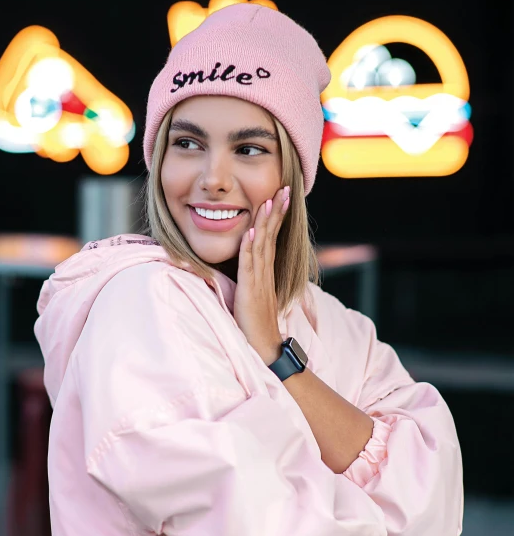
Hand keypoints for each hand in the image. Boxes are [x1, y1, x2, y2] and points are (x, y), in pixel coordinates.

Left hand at [233, 184, 290, 365]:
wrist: (264, 347)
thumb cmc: (257, 324)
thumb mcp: (256, 295)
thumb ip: (254, 279)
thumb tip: (251, 266)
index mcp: (266, 272)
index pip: (272, 238)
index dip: (276, 217)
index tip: (280, 196)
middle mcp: (265, 272)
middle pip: (272, 235)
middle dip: (277, 211)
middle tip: (285, 188)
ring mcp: (259, 280)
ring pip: (262, 245)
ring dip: (265, 221)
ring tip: (269, 200)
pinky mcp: (250, 290)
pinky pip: (250, 264)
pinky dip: (251, 246)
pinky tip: (253, 230)